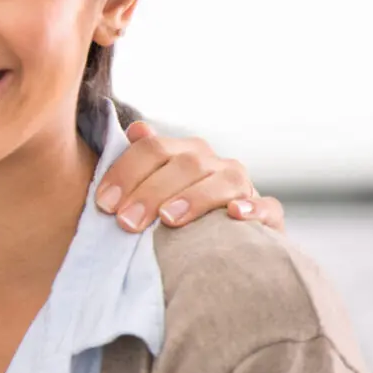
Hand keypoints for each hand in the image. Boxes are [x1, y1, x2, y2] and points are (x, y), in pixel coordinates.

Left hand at [96, 121, 284, 233]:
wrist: (225, 243)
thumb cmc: (177, 214)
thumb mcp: (154, 188)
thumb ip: (141, 160)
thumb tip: (135, 129)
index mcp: (182, 152)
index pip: (152, 149)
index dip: (125, 173)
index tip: (104, 204)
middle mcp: (213, 162)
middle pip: (184, 164)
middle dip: (151, 192)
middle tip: (126, 222)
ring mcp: (243, 185)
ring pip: (224, 180)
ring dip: (194, 198)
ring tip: (168, 220)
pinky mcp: (268, 214)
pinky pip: (267, 206)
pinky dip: (253, 208)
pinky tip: (234, 214)